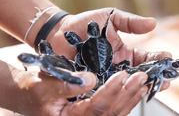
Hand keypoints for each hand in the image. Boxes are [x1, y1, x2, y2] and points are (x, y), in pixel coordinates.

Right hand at [14, 69, 147, 115]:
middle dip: (128, 94)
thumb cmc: (32, 91)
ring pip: (115, 112)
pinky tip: (133, 90)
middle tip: (142, 79)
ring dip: (130, 97)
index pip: (96, 108)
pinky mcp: (91, 113)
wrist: (28, 94)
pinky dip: (125, 99)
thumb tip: (92, 79)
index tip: (122, 75)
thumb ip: (66, 84)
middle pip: (111, 112)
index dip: (111, 91)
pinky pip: (111, 109)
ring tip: (142, 84)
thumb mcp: (43, 87)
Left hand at [47, 8, 170, 90]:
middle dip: (152, 77)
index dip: (156, 59)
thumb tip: (153, 23)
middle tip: (164, 80)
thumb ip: (130, 22)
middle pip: (137, 75)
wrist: (61, 31)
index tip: (167, 59)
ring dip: (136, 86)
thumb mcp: (111, 18)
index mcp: (123, 53)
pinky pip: (104, 88)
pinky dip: (113, 90)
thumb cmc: (85, 24)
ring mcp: (104, 75)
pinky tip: (122, 91)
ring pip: (123, 85)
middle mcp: (116, 67)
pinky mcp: (91, 81)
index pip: (144, 59)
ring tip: (148, 85)